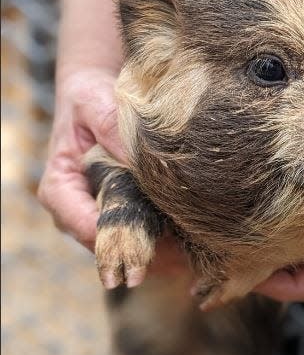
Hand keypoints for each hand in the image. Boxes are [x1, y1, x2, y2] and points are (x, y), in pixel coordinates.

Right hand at [38, 68, 188, 275]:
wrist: (94, 91)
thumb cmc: (90, 96)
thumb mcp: (97, 105)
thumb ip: (114, 131)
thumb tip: (139, 160)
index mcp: (60, 188)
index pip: (86, 227)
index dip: (118, 244)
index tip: (153, 252)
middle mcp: (75, 208)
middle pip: (108, 244)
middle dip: (144, 255)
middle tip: (183, 263)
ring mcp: (97, 211)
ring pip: (125, 243)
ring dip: (157, 253)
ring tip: (192, 259)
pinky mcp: (119, 207)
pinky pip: (138, 229)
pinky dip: (162, 238)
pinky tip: (190, 242)